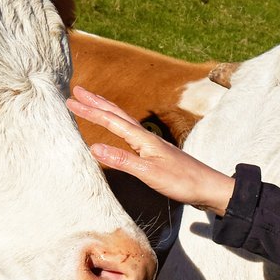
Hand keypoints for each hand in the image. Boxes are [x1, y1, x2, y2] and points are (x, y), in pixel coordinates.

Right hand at [68, 86, 235, 213]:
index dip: (90, 110)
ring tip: (92, 102)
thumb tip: (94, 148)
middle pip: (117, 114)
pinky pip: (129, 133)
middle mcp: (146, 137)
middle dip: (95, 102)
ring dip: (105, 110)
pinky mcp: (154, 153)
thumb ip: (123, 160)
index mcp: (143, 139)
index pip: (111, 121)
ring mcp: (151, 144)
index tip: (71, 100)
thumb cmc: (182, 182)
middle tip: (76, 91)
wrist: (208, 187)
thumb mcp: (150, 174)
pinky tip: (117, 129)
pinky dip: (117, 125)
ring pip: (123, 121)